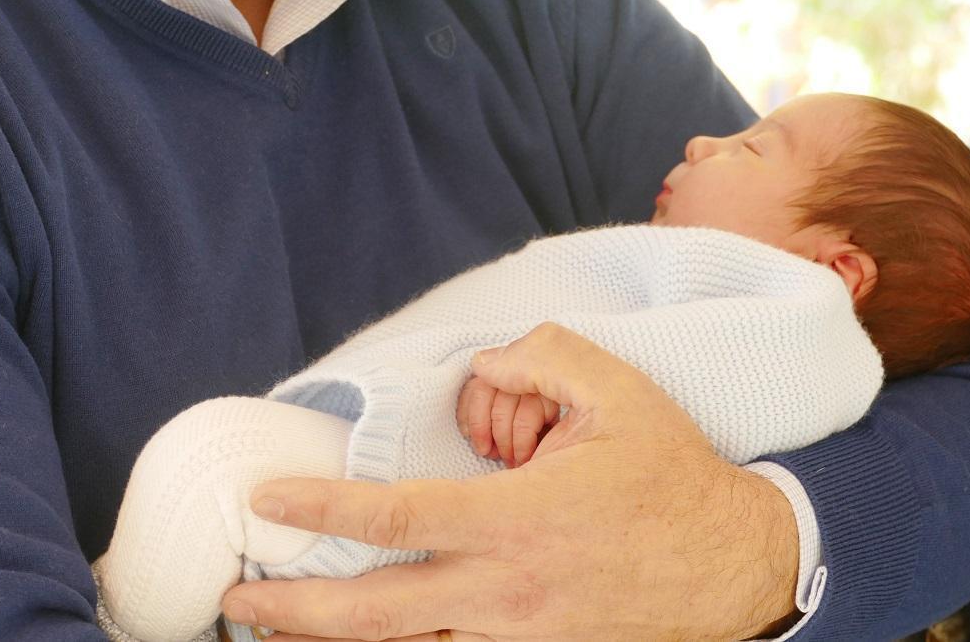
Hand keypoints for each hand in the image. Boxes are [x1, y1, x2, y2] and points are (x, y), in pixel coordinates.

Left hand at [223, 323, 798, 640]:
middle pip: (376, 614)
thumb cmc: (671, 476)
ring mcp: (520, 637)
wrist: (734, 564)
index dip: (320, 507)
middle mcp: (506, 590)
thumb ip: (540, 356)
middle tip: (235, 599)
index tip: (264, 500)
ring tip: (273, 634)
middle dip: (294, 613)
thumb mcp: (617, 391)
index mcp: (517, 520)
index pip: (395, 519)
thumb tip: (480, 366)